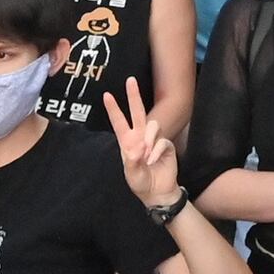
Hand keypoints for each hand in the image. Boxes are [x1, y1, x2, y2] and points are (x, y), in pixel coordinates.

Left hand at [108, 83, 179, 203]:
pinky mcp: (166, 146)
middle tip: (130, 80)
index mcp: (127, 142)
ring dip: (149, 138)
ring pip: (153, 125)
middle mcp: (140, 137)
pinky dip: (157, 151)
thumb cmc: (141, 182)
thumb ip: (132, 162)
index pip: (119, 122)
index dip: (113, 109)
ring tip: (146, 154)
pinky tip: (154, 161)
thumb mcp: (131, 174)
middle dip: (134, 96)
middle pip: (138, 112)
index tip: (107, 95)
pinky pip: (162, 141)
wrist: (157, 192)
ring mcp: (154, 140)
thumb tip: (137, 149)